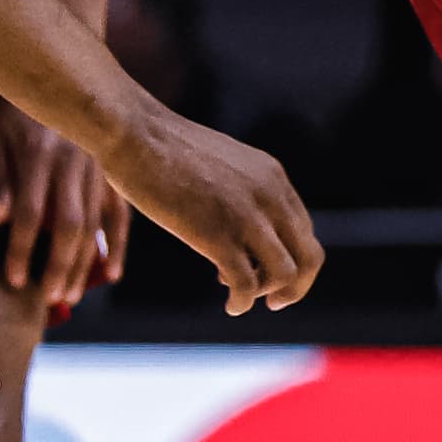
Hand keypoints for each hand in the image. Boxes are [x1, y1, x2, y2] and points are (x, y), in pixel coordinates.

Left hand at [0, 101, 130, 315]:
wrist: (59, 72)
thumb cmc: (14, 110)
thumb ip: (0, 180)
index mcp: (38, 155)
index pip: (30, 214)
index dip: (23, 250)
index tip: (16, 280)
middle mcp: (73, 164)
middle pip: (69, 225)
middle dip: (60, 266)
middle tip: (48, 298)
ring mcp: (97, 167)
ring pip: (96, 223)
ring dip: (84, 263)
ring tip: (71, 294)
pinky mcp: (112, 169)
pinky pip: (120, 211)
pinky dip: (118, 243)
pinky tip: (110, 273)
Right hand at [103, 112, 322, 313]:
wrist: (134, 134)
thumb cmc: (158, 146)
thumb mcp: (215, 162)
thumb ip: (232, 186)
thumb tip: (224, 209)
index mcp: (272, 177)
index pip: (303, 230)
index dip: (290, 258)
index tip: (265, 272)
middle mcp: (269, 197)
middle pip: (308, 256)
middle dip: (295, 286)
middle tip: (275, 302)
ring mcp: (246, 217)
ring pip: (284, 273)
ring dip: (269, 295)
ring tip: (242, 300)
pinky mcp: (217, 235)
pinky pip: (246, 283)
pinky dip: (243, 302)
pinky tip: (231, 306)